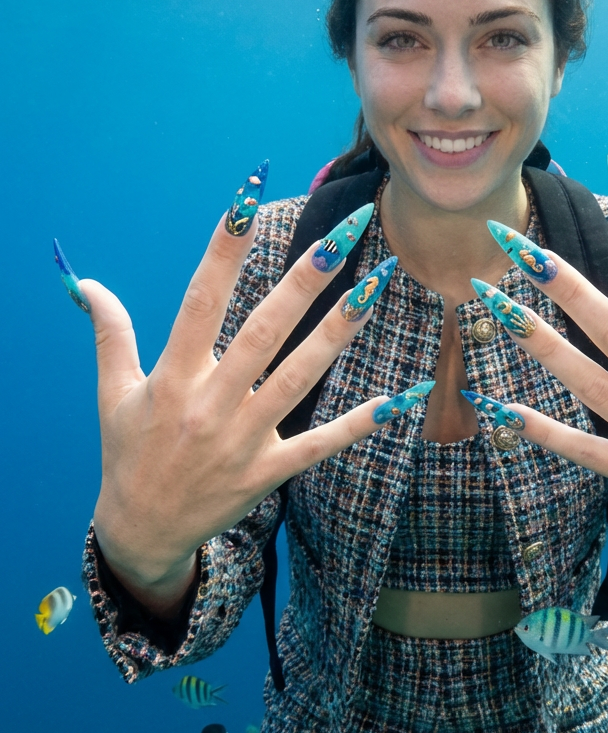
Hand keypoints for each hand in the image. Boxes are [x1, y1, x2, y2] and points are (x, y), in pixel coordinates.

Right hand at [54, 170, 416, 605]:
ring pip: (297, 379)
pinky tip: (396, 399)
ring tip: (375, 287)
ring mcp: (242, 440)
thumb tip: (88, 285)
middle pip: (263, 333)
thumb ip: (110, 334)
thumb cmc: (129, 453)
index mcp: (172, 377)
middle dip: (303, 283)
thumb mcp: (113, 393)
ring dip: (337, 333)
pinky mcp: (267, 473)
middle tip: (342, 236)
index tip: (246, 201)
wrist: (143, 531)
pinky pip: (318, 446)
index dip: (223, 250)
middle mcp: (209, 404)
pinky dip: (356, 425)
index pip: (200, 301)